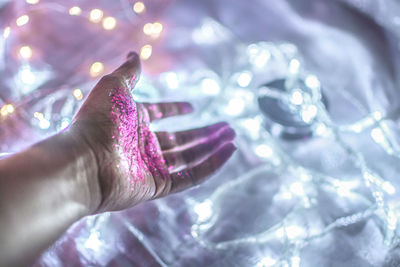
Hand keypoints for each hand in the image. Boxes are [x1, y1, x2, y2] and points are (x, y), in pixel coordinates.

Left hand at [70, 52, 235, 211]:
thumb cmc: (97, 122)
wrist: (83, 162)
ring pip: (190, 157)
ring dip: (212, 148)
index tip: (192, 108)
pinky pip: (190, 176)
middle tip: (227, 127)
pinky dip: (210, 166)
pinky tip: (227, 153)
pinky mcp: (158, 185)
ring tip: (232, 138)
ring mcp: (151, 166)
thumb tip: (135, 53)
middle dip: (205, 133)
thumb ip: (129, 73)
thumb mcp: (113, 88)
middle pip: (181, 138)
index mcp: (134, 122)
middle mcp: (144, 145)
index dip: (176, 109)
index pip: (160, 114)